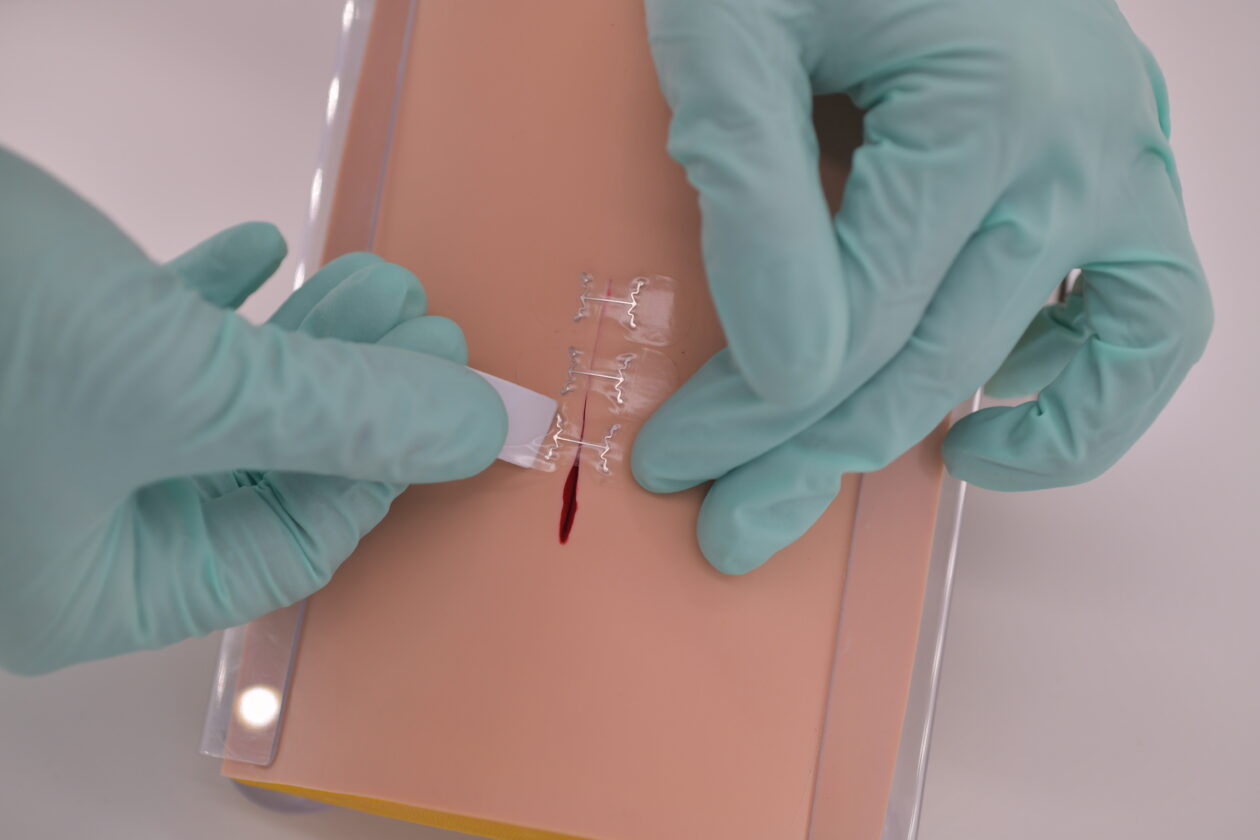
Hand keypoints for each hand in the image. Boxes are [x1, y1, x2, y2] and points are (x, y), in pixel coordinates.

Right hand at [0, 149, 505, 673]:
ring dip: (298, 344)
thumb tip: (467, 426)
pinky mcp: (23, 362)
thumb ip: (338, 413)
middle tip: (423, 334)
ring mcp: (41, 448)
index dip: (379, 476)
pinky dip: (210, 300)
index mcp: (86, 590)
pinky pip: (146, 348)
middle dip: (348, 397)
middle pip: (256, 475)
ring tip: (372, 288)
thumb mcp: (186, 382)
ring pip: (212, 406)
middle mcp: (60, 533)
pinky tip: (259, 254)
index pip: (282, 553)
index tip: (448, 409)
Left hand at [633, 0, 1211, 572]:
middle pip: (934, 359)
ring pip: (1070, 360)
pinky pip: (1152, 318)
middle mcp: (1079, 146)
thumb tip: (789, 360)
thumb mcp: (730, 21)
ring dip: (950, 435)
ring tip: (848, 486)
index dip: (751, 407)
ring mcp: (1119, 161)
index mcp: (985, 104)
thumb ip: (747, 176)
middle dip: (810, 455)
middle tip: (727, 521)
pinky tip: (986, 425)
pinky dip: (1086, 393)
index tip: (673, 456)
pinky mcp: (1122, 171)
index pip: (854, 319)